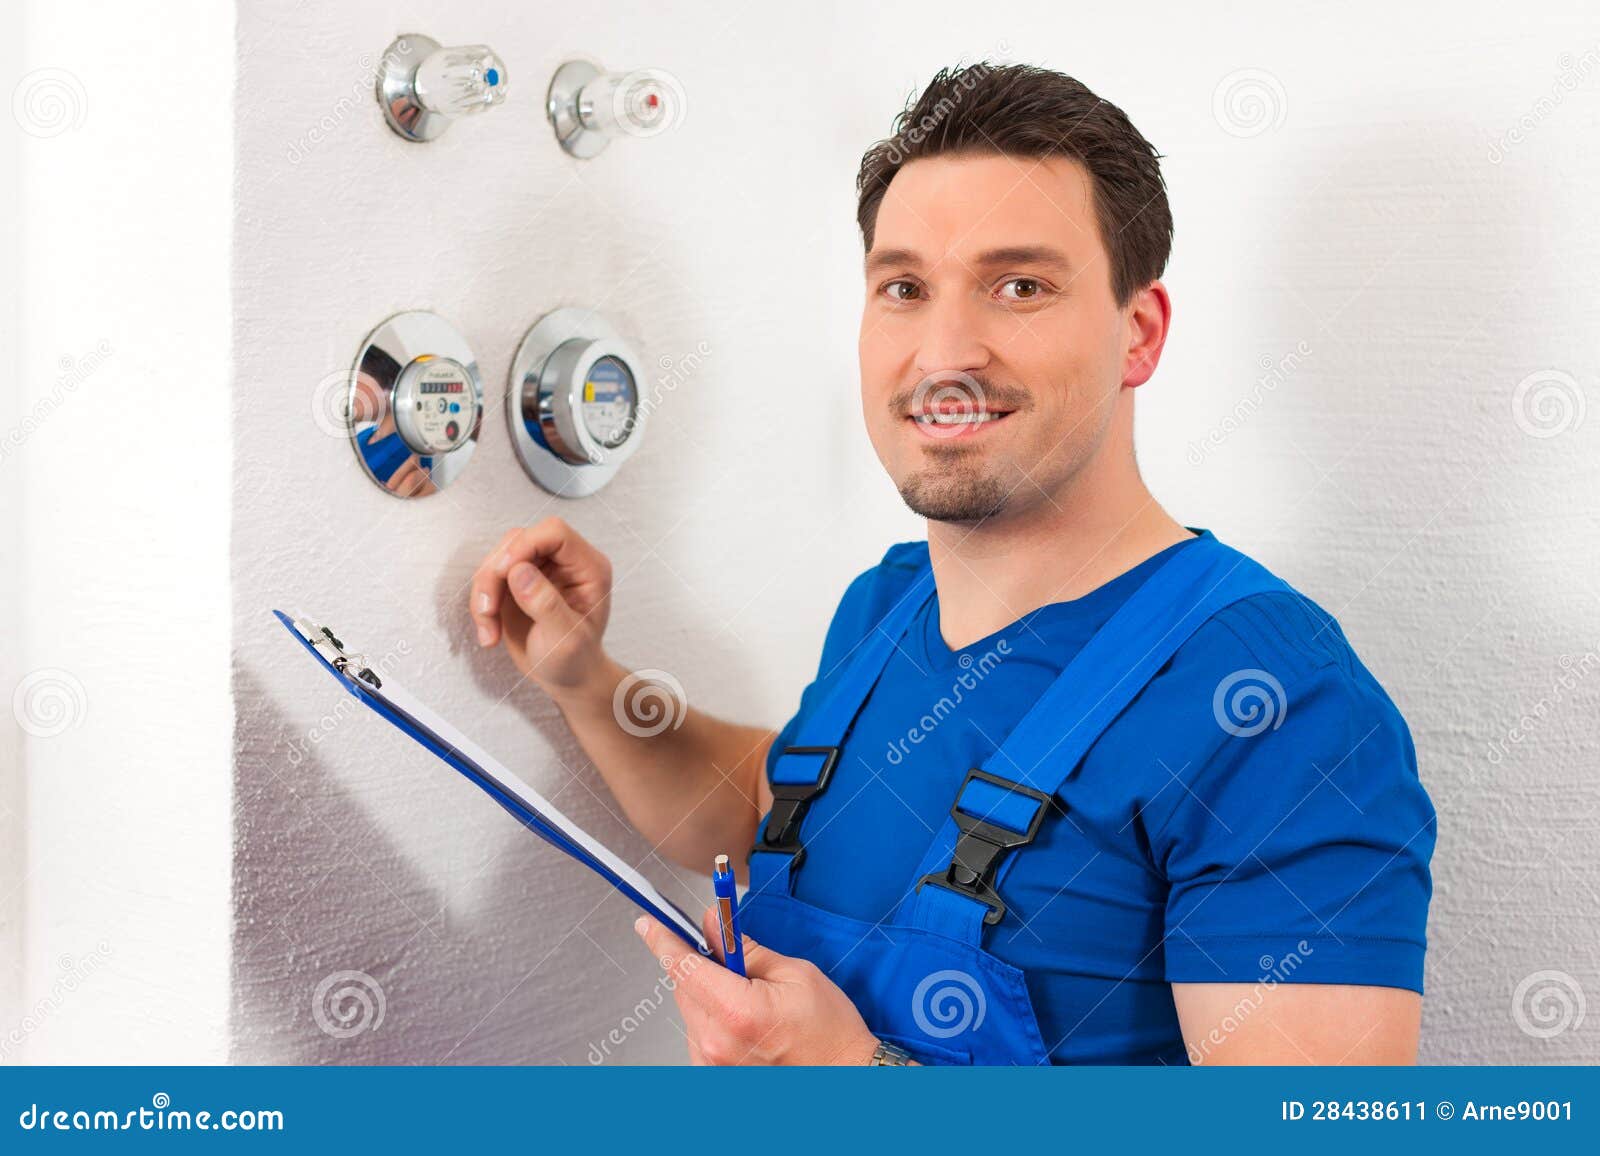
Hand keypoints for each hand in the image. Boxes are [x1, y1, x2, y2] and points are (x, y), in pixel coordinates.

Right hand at [469, 517, 613, 696]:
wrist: (566, 678)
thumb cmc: (575, 660)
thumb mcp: (565, 638)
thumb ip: (546, 603)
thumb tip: (520, 572)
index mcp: (587, 567)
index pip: (554, 532)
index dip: (525, 545)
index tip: (504, 572)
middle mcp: (563, 562)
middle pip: (519, 541)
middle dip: (496, 573)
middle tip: (488, 611)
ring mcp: (539, 570)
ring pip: (498, 558)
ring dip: (484, 591)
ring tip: (489, 631)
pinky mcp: (516, 582)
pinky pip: (489, 578)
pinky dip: (482, 603)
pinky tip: (489, 633)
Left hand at [634, 906, 880, 1065]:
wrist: (845, 1076)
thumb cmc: (828, 1030)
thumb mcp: (794, 973)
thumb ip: (745, 948)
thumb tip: (713, 923)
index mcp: (737, 1012)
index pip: (684, 967)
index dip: (664, 940)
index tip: (648, 923)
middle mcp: (717, 1043)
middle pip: (684, 987)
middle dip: (698, 963)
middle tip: (728, 955)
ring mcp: (714, 1065)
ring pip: (690, 1010)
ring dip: (707, 993)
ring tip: (748, 997)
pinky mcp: (715, 1075)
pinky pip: (698, 1034)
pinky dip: (711, 1017)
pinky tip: (742, 1018)